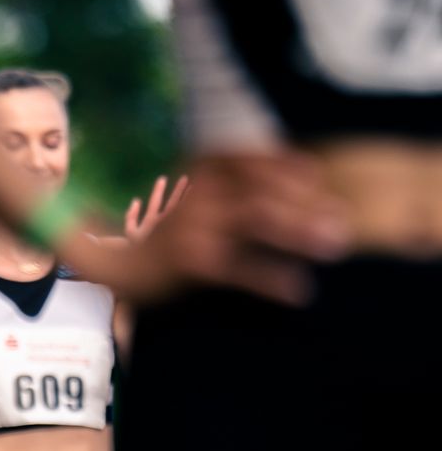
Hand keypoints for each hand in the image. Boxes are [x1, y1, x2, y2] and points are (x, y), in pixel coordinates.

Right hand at [69, 153, 348, 305]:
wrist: (107, 262)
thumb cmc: (158, 231)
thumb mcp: (191, 192)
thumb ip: (226, 182)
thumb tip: (281, 176)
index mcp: (199, 168)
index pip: (253, 159)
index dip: (290, 167)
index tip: (318, 178)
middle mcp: (199, 190)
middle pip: (264, 189)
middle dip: (308, 204)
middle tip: (342, 222)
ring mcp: (194, 224)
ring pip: (258, 218)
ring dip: (301, 231)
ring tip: (334, 247)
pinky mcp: (191, 261)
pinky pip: (241, 269)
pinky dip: (272, 280)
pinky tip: (298, 291)